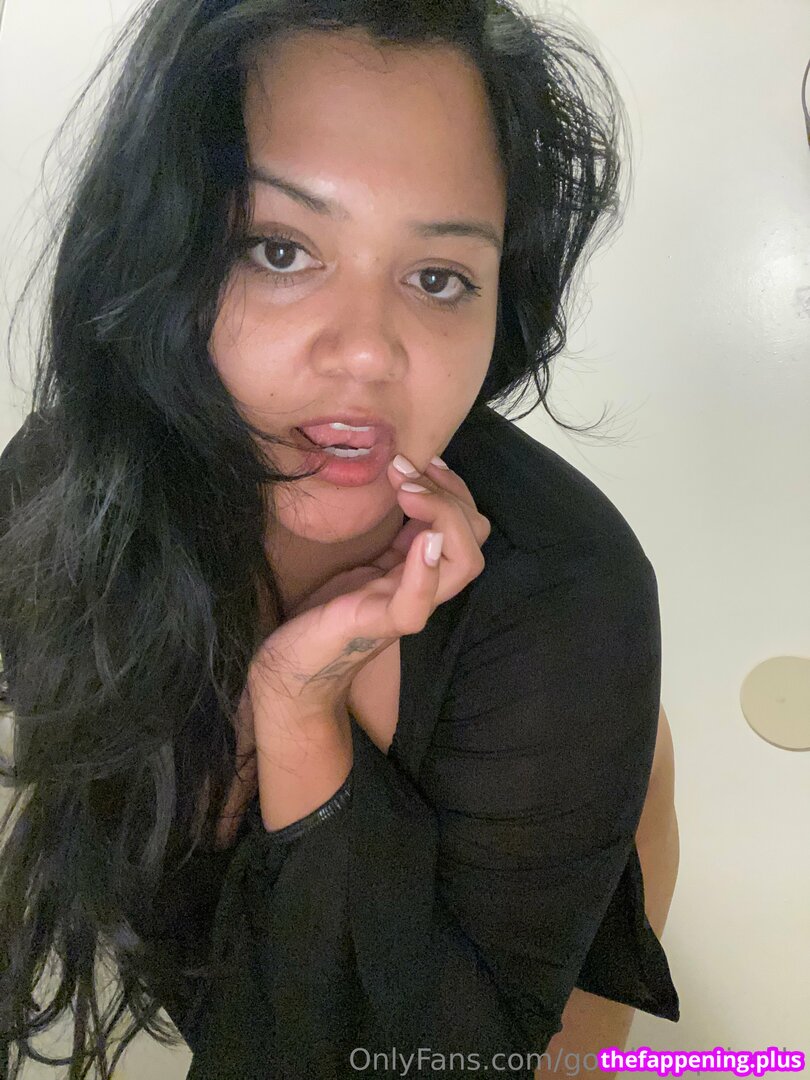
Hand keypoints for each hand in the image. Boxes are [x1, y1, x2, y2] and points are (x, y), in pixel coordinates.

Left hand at [247, 455, 490, 724]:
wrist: (290, 664)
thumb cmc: (322, 610)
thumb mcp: (361, 559)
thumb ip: (390, 531)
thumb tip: (402, 477)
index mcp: (418, 571)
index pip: (467, 528)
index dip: (454, 488)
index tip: (420, 460)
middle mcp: (422, 588)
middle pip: (474, 541)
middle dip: (451, 494)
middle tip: (407, 470)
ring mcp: (405, 608)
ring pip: (463, 566)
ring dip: (444, 517)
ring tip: (408, 491)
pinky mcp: (377, 625)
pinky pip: (416, 603)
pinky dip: (426, 571)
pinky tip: (425, 541)